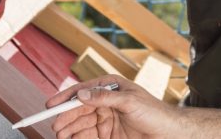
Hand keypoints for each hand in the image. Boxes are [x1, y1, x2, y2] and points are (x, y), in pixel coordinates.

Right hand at [49, 76, 177, 138]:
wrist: (169, 133)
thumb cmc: (154, 112)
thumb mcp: (129, 101)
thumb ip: (104, 98)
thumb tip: (81, 95)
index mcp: (110, 87)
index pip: (82, 91)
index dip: (65, 98)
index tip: (50, 105)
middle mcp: (105, 102)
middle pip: (79, 109)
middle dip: (66, 117)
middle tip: (56, 127)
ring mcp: (106, 119)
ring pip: (81, 124)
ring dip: (70, 129)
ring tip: (61, 135)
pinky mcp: (108, 135)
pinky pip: (88, 136)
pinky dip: (79, 138)